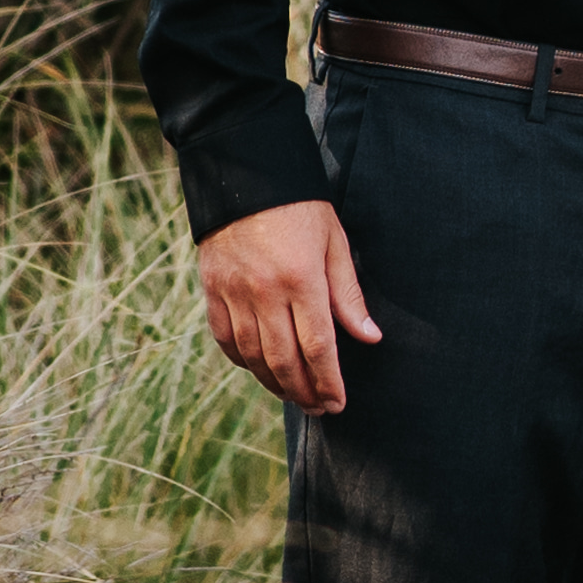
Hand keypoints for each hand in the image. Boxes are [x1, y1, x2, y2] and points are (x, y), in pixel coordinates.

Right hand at [199, 197, 380, 414]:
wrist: (243, 173)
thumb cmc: (300, 207)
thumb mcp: (334, 242)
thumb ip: (348, 294)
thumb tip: (370, 337)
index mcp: (301, 279)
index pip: (318, 347)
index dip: (329, 382)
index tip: (338, 403)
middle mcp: (264, 292)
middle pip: (284, 361)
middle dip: (304, 392)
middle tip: (319, 409)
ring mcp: (234, 293)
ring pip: (253, 357)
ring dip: (275, 384)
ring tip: (294, 396)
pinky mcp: (212, 290)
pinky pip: (226, 340)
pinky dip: (243, 362)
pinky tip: (260, 370)